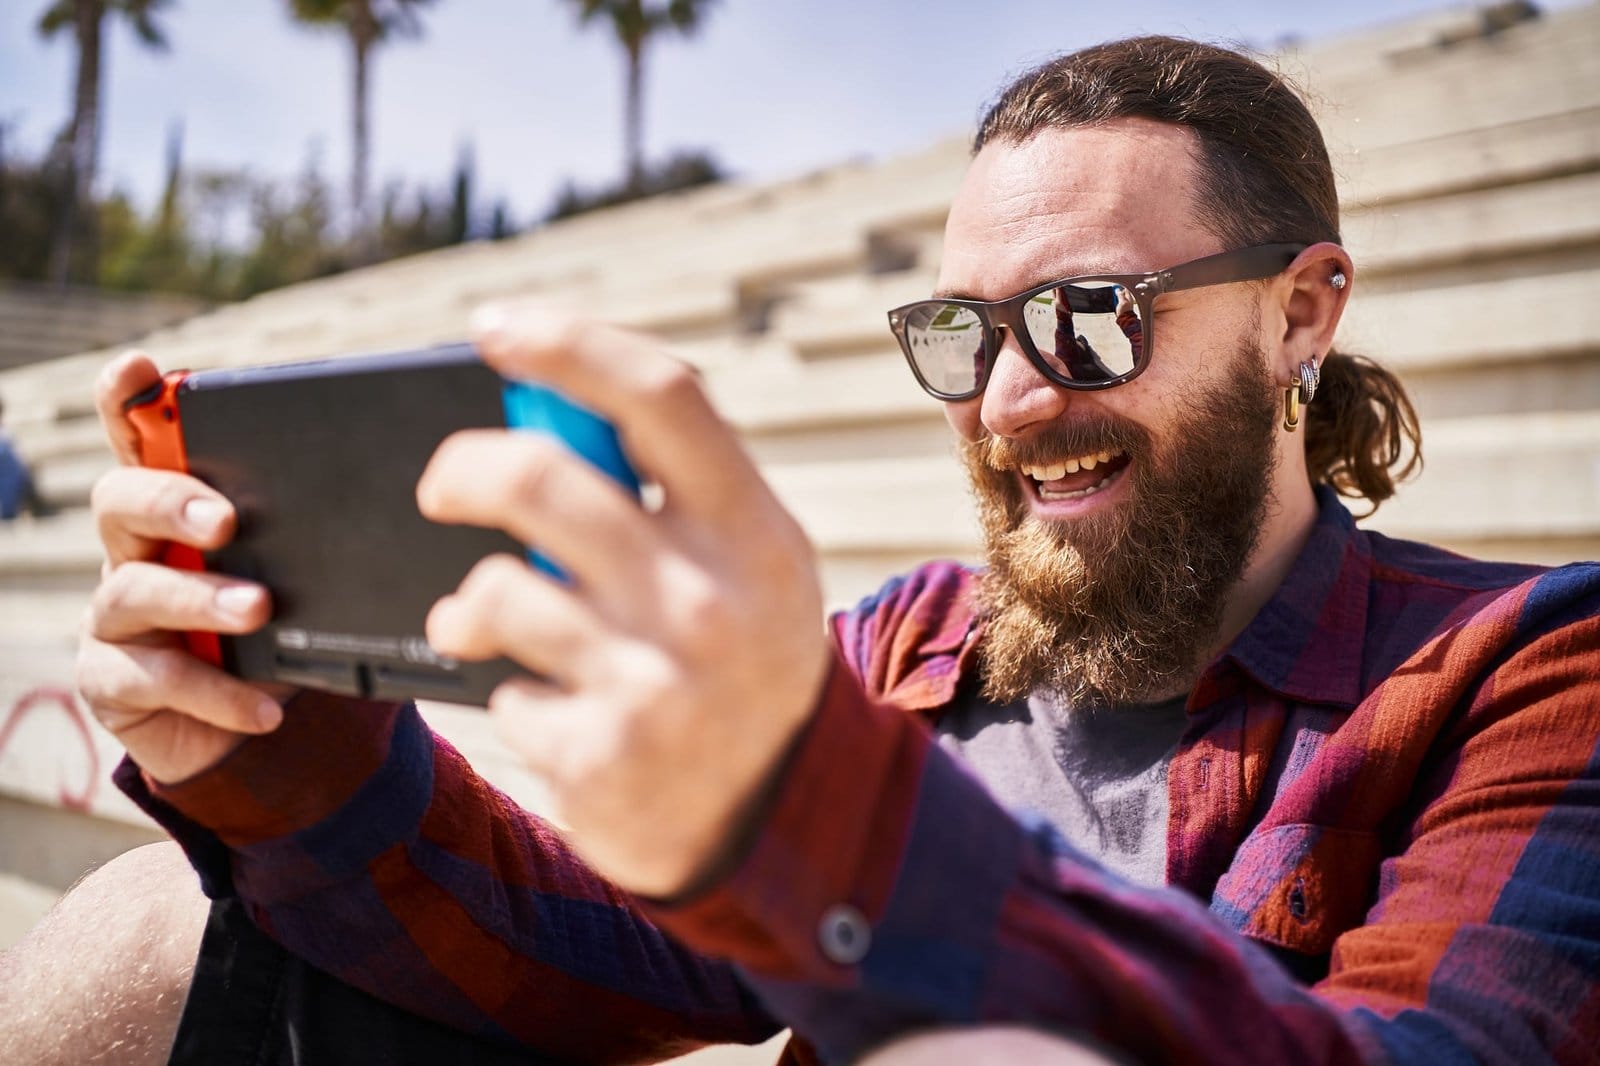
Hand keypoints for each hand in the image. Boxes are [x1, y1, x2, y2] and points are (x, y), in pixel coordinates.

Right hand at [75, 351, 289, 784]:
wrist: (259, 726)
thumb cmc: (283, 630)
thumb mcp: (307, 574)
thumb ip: (322, 531)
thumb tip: (412, 490)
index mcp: (179, 510)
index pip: (138, 440)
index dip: (126, 401)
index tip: (137, 369)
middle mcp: (133, 552)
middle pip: (119, 502)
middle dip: (170, 501)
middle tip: (225, 520)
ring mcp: (115, 617)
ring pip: (133, 591)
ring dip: (200, 599)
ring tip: (257, 609)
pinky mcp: (113, 680)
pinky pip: (154, 680)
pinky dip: (216, 693)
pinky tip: (265, 707)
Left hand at [419, 307, 832, 897]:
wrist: (774, 816)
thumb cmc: (743, 656)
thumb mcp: (751, 562)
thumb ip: (676, 488)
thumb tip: (548, 402)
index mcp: (752, 530)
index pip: (659, 396)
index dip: (569, 343)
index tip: (497, 327)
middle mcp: (709, 599)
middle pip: (540, 478)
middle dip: (461, 469)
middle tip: (440, 487)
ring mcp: (655, 682)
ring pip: (497, 590)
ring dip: (467, 606)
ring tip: (473, 621)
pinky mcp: (602, 755)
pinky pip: (503, 692)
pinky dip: (508, 693)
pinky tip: (549, 708)